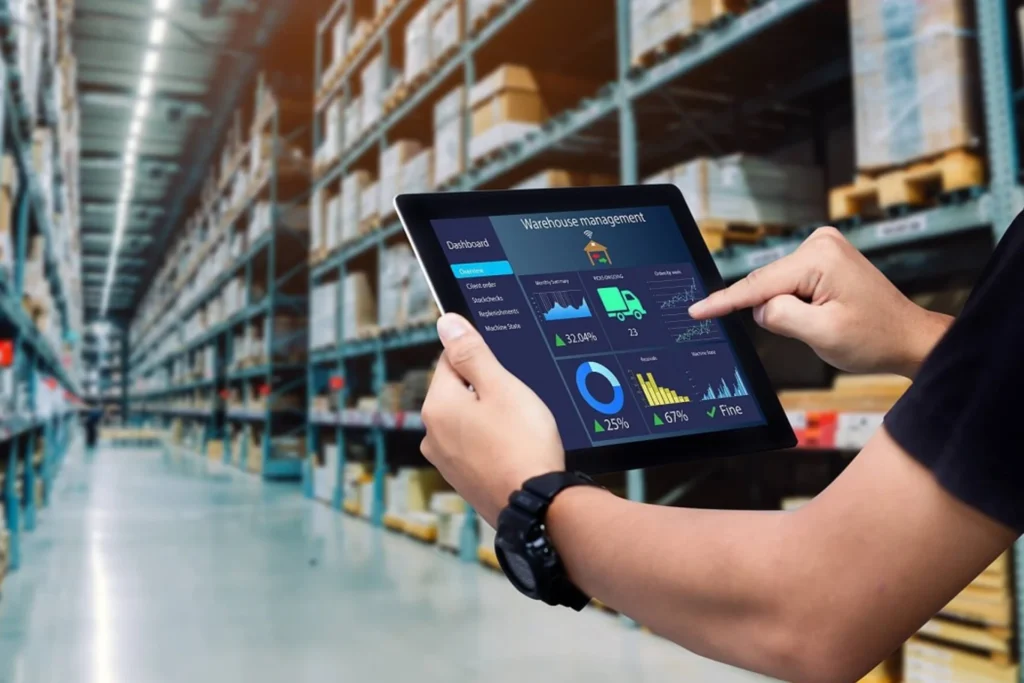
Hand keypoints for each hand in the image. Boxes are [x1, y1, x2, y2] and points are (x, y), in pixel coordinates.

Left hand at [420, 314, 564, 525]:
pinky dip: (492, 442)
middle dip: (486, 390)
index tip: (505, 371)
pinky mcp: (462, 480)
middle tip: (518, 402)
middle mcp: (432, 434)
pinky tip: (515, 448)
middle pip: (458, 391)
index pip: (450, 360)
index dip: (481, 359)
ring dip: (490, 417)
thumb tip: (446, 323)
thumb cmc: (522, 443)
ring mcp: (445, 461)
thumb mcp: (501, 387)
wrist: (536, 505)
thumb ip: (471, 352)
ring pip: (468, 420)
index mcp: (437, 406)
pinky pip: (475, 446)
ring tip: (520, 428)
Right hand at [689, 227, 951, 376]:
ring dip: (789, 310)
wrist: (907, 337)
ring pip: (776, 287)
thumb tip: (758, 308)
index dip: (724, 302)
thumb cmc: (874, 338)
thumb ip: (779, 317)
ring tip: (826, 322)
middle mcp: (819, 243)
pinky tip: (822, 313)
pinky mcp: (822, 258)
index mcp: (819, 258)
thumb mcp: (822, 334)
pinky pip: (788, 285)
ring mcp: (822, 248)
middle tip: (812, 329)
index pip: (758, 284)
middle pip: (767, 285)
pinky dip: (794, 304)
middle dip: (775, 312)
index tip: (695, 310)